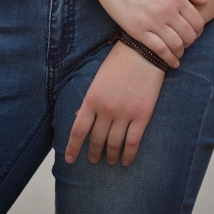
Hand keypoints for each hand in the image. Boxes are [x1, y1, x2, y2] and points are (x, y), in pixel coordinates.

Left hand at [65, 42, 164, 166]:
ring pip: (114, 144)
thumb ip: (89, 100)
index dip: (73, 147)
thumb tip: (77, 117)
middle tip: (94, 160)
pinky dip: (129, 154)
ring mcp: (125, 113)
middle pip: (96, 139)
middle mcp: (106, 109)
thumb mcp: (97, 80)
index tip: (70, 159)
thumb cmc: (118, 63)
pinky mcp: (142, 115)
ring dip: (110, 156)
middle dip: (94, 153)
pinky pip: (133, 142)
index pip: (78, 130)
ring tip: (109, 161)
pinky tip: (126, 161)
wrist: (143, 51)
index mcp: (92, 98)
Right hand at [83, 0, 206, 68]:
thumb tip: (205, 1)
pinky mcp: (137, 30)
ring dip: (180, 52)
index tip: (193, 33)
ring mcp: (152, 21)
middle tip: (185, 43)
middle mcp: (167, 10)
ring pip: (176, 45)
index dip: (198, 31)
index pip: (197, 21)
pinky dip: (168, 59)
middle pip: (189, 36)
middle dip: (190, 42)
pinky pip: (159, 50)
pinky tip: (171, 62)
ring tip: (178, 53)